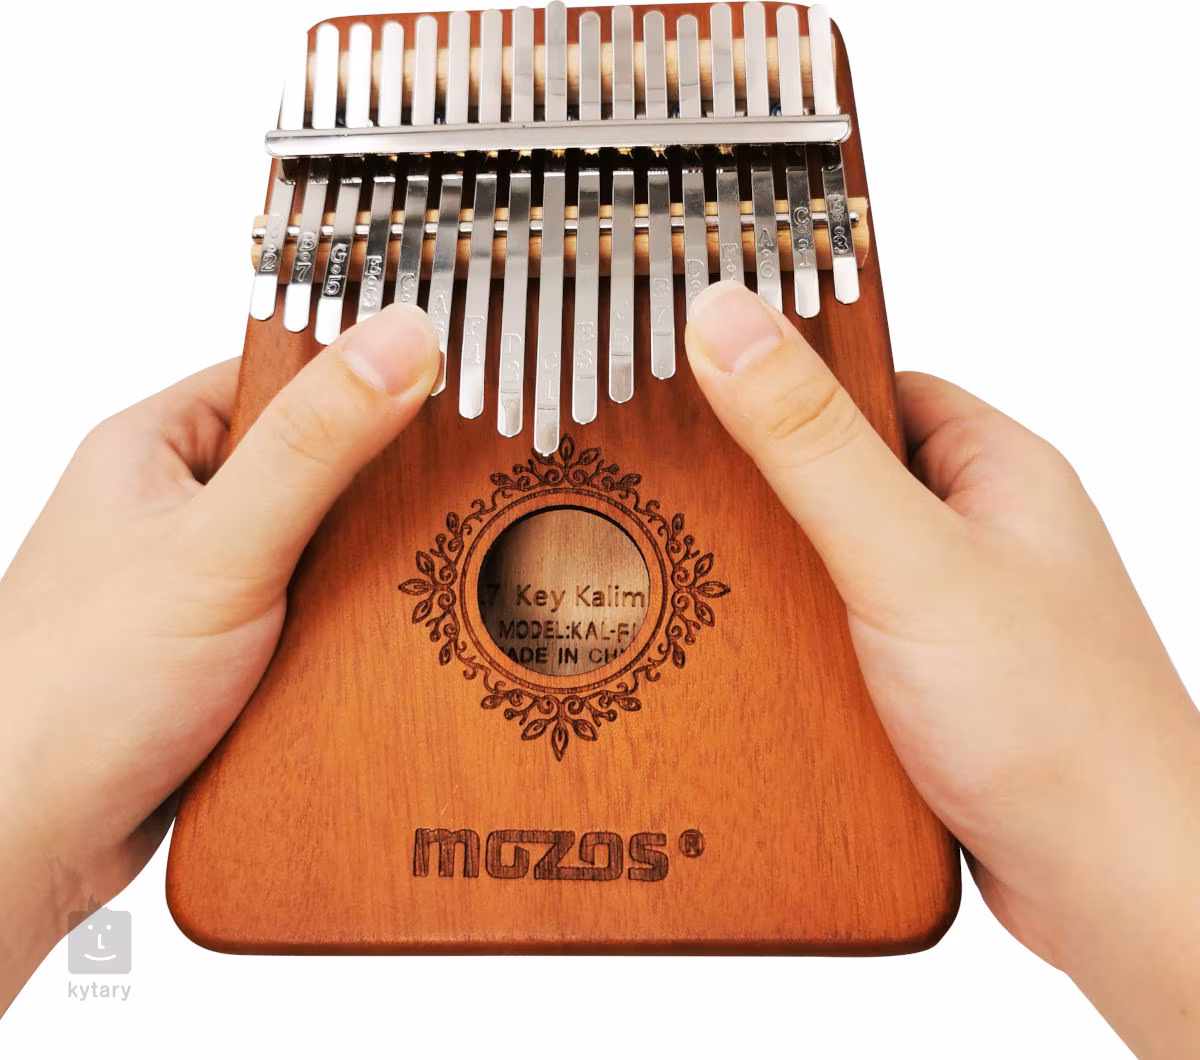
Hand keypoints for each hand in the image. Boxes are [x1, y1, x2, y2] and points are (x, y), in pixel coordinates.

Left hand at [0, 304, 439, 1012]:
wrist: (31, 839)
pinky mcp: (223, 645)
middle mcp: (175, 506)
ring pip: (314, 542)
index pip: (279, 375)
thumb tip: (399, 341)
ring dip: (361, 566)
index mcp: (155, 448)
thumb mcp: (219, 545)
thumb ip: (314, 444)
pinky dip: (343, 622)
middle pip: (309, 461)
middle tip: (438, 500)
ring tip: (412, 575)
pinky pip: (306, 608)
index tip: (441, 390)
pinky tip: (375, 636)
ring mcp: (200, 578)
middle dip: (371, 488)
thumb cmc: (76, 688)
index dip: (359, 379)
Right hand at [685, 280, 1199, 1058]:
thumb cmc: (1057, 721)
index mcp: (993, 468)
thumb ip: (812, 441)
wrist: (1112, 884)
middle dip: (767, 491)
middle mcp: (978, 530)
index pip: (872, 381)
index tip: (702, 377)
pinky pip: (844, 630)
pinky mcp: (931, 677)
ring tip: (708, 585)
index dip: (787, 375)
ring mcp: (955, 607)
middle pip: (841, 473)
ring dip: (780, 576)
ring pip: (836, 559)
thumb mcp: (909, 559)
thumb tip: (729, 320)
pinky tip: (759, 657)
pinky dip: (798, 637)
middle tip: (688, 500)